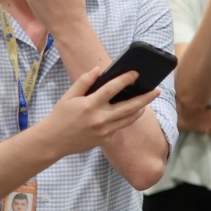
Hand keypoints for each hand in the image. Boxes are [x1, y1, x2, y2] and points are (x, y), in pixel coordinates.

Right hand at [38, 67, 159, 157]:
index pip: (113, 89)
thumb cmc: (61, 116)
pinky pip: (120, 126)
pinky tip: (130, 111)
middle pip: (129, 107)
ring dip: (141, 109)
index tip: (135, 73)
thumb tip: (99, 69)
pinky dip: (126, 118)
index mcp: (90, 105)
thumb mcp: (69, 96)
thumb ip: (84, 82)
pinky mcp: (105, 139)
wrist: (53, 141)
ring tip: (148, 101)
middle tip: (157, 90)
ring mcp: (104, 131)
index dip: (126, 79)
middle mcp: (100, 119)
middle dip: (145, 98)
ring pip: (129, 119)